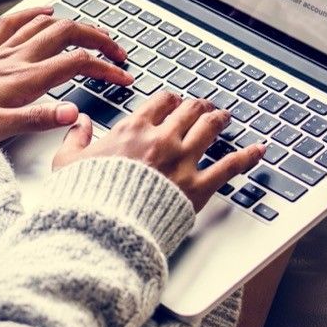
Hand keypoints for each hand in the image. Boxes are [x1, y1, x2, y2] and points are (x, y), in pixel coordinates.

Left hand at [0, 7, 132, 141]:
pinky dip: (35, 13)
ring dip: (76, 25)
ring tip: (94, 34)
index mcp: (27, 79)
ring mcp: (4, 50)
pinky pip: (14, 21)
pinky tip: (46, 11)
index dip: (107, 68)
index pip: (78, 64)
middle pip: (69, 34)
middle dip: (100, 38)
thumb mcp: (2, 128)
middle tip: (118, 51)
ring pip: (47, 24)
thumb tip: (72, 113)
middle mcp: (18, 58)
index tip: (123, 78)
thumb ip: (39, 119)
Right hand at [52, 90, 265, 211]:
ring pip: (209, 129)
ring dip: (219, 120)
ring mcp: (183, 161)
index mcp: (133, 130)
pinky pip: (229, 166)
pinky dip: (247, 156)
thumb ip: (75, 138)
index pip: (159, 103)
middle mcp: (162, 139)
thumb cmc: (86, 197)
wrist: (105, 226)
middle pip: (188, 111)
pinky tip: (259, 149)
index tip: (173, 101)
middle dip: (197, 106)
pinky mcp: (197, 187)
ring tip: (225, 117)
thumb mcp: (67, 162)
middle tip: (203, 106)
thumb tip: (78, 123)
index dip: (169, 100)